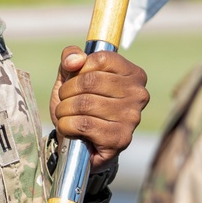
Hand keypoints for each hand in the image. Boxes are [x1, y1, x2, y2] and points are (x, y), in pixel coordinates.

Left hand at [49, 45, 149, 171]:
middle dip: (67, 91)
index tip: (72, 79)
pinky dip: (66, 125)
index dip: (78, 69)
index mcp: (133, 74)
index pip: (101, 59)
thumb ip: (71, 58)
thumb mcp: (72, 75)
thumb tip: (75, 60)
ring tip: (64, 114)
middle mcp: (138, 94)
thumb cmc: (79, 104)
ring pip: (85, 103)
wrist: (82, 144)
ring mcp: (132, 117)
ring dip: (64, 109)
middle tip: (63, 100)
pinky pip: (84, 124)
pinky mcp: (120, 139)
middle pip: (91, 81)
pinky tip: (68, 127)